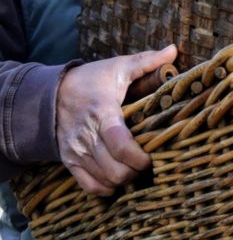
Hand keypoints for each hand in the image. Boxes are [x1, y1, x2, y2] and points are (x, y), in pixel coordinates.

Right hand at [56, 44, 177, 194]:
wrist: (51, 93)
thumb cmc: (90, 80)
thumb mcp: (117, 67)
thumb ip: (146, 62)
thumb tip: (173, 50)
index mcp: (103, 113)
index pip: (121, 145)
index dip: (140, 158)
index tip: (152, 156)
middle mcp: (87, 136)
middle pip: (117, 170)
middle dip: (137, 172)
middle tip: (148, 163)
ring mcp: (77, 151)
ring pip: (106, 181)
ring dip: (125, 180)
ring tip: (136, 169)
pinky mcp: (70, 161)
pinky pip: (89, 186)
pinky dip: (106, 188)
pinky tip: (118, 180)